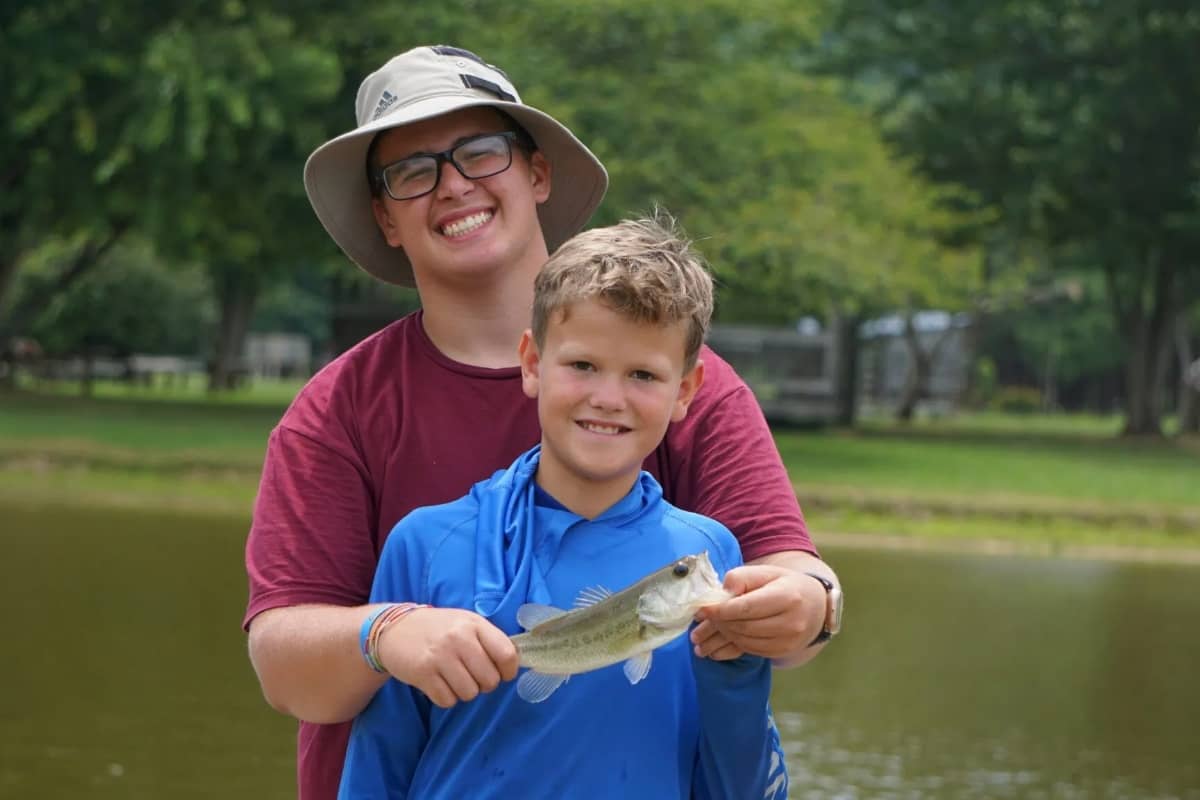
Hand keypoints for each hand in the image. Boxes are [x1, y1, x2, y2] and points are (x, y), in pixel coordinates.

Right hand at [376, 607, 518, 707]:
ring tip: (454, 678)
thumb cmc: (439, 628)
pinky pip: (447, 700)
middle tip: (473, 676)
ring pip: (470, 693)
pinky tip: (439, 683)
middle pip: (490, 680)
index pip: (507, 654)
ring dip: (464, 691)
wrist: (395, 629)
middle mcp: (458, 638)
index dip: (509, 671)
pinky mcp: (422, 673)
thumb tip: (513, 665)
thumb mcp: (465, 623)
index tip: (503, 674)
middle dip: (485, 684)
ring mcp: (439, 656)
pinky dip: (446, 697)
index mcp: (474, 624)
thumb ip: (488, 640)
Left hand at [690, 565, 825, 660]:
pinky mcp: (783, 651)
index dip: (721, 610)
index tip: (702, 610)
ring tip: (703, 634)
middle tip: (699, 623)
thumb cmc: (784, 584)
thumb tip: (721, 594)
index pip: (747, 607)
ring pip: (745, 641)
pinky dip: (732, 646)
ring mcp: (789, 640)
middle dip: (718, 624)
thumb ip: (741, 578)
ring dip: (722, 637)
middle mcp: (792, 622)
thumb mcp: (765, 573)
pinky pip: (751, 651)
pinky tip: (718, 643)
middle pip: (744, 626)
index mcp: (788, 596)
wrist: (814, 606)